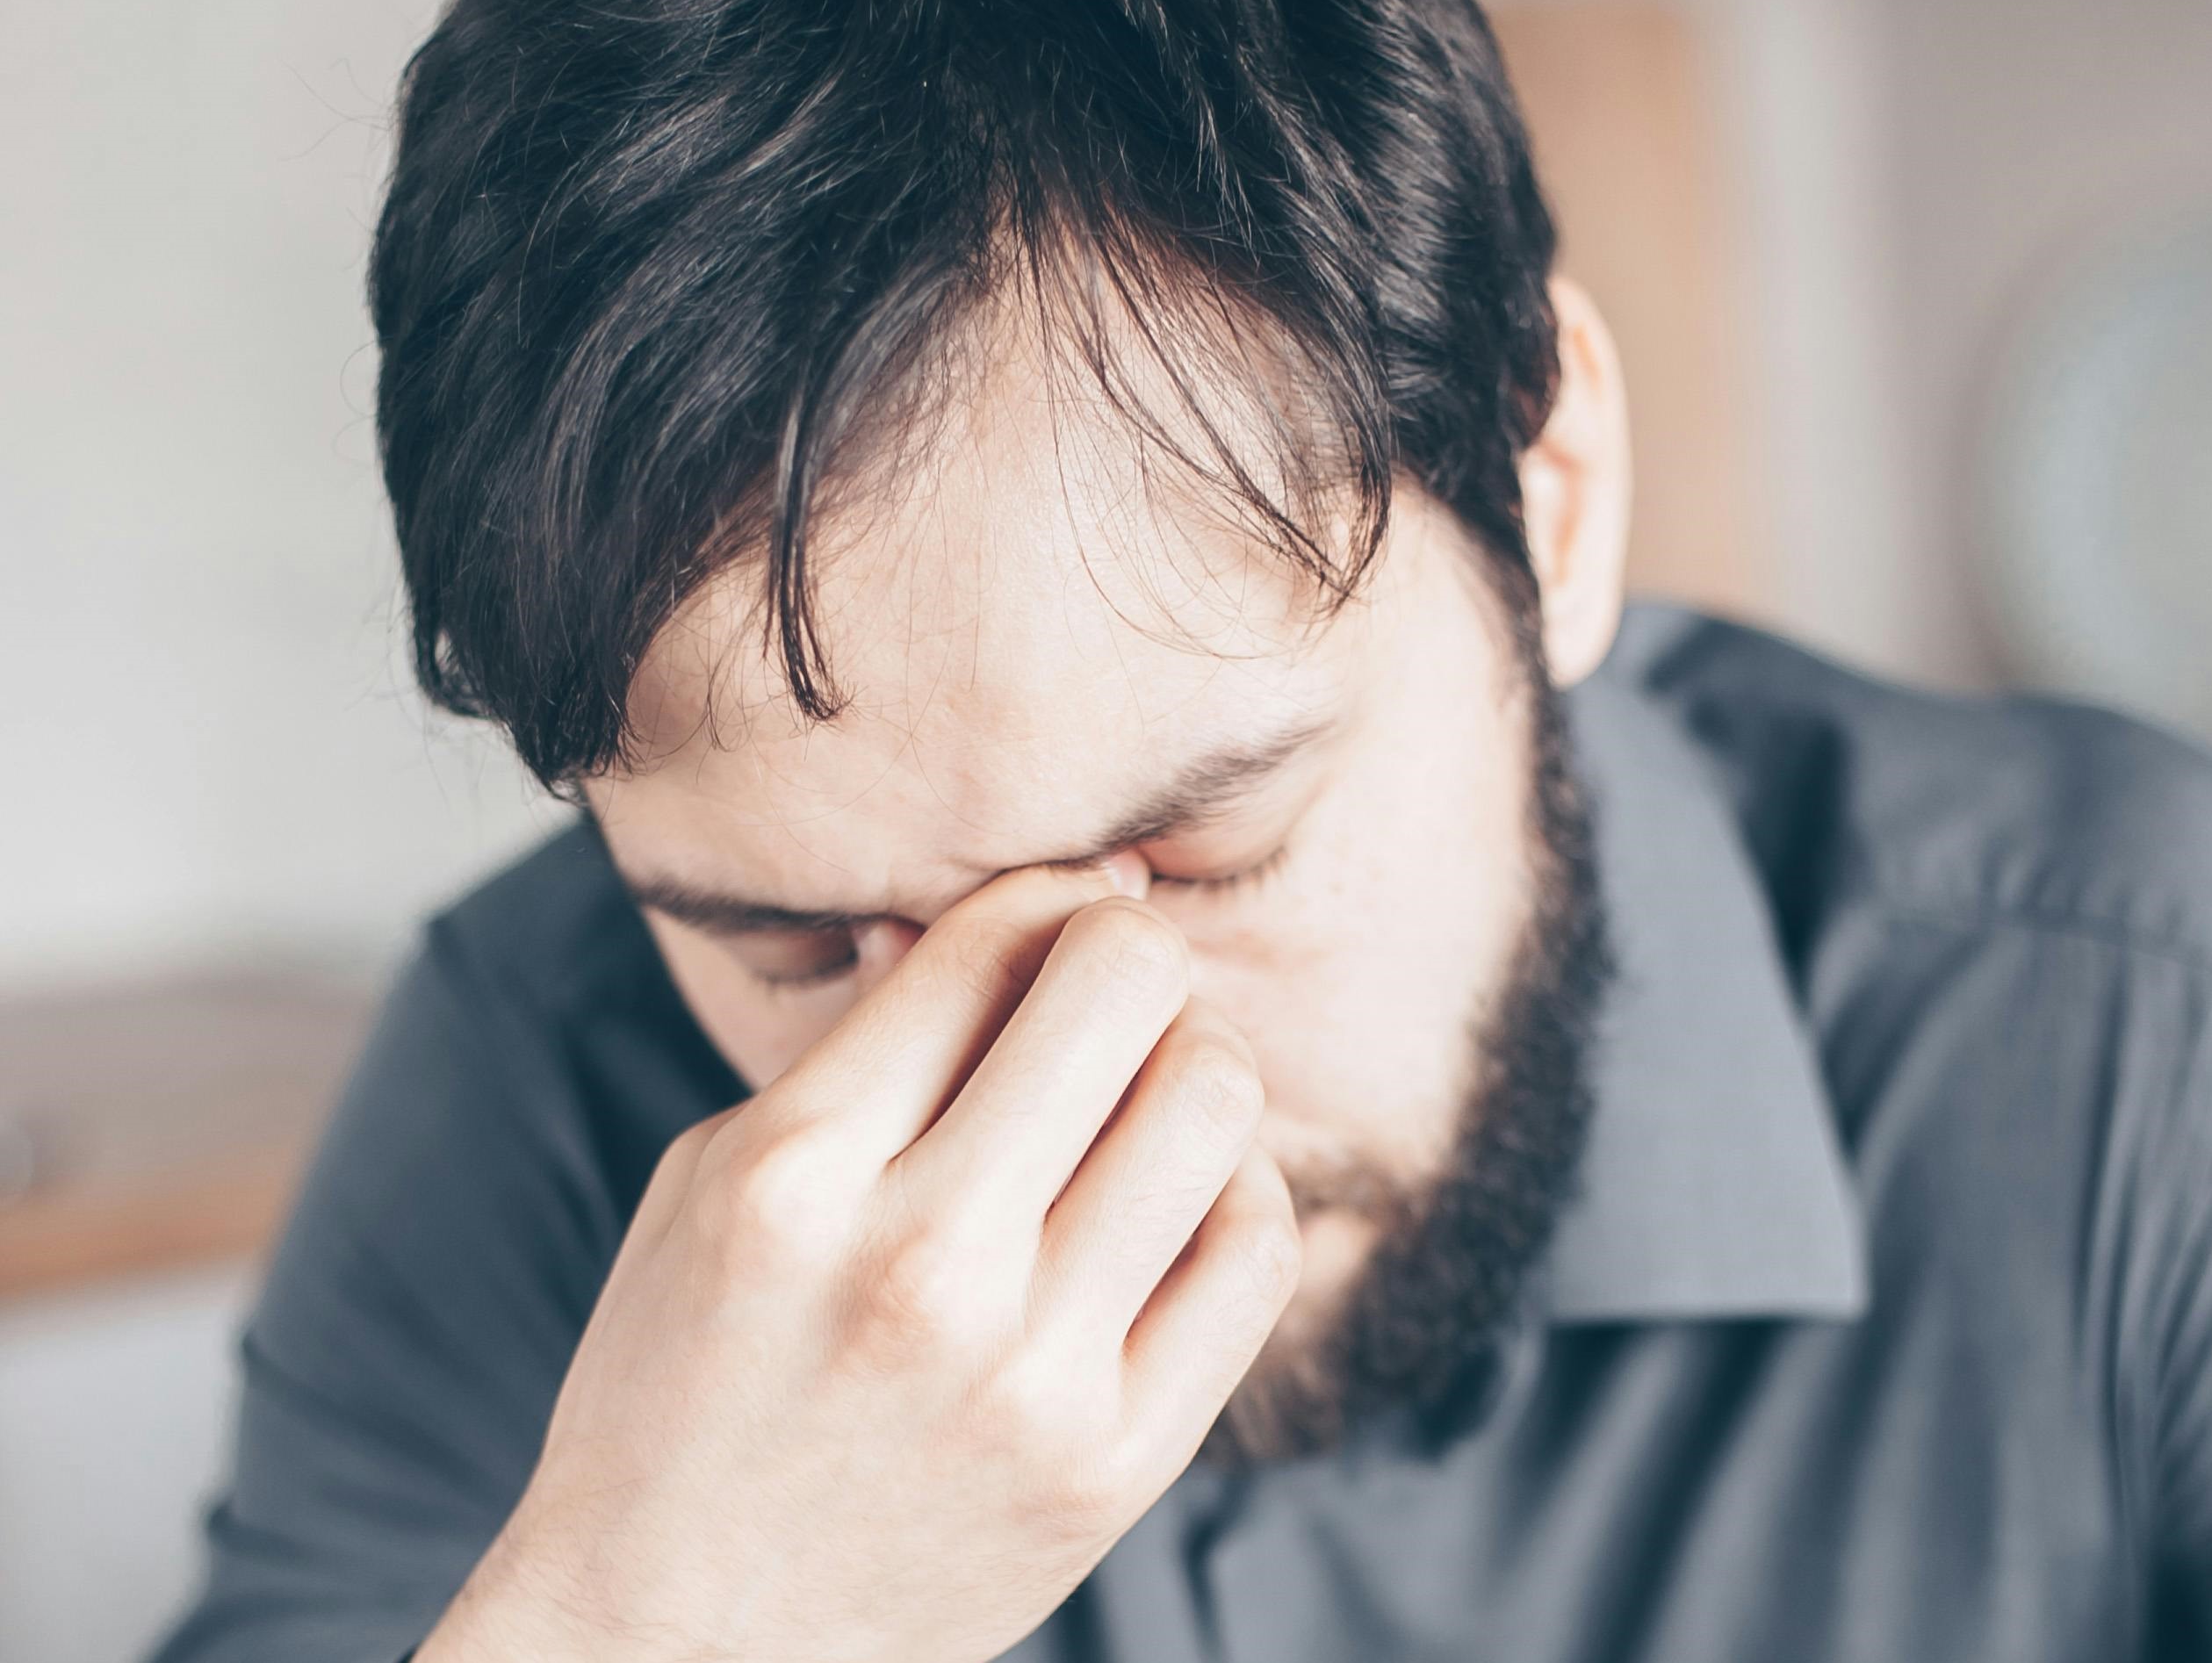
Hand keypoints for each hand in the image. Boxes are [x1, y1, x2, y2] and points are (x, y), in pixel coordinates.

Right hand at [418, 860, 1300, 1662]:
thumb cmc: (685, 1385)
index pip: (988, 941)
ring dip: (1190, 1062)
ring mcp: (1034, 1374)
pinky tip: (1173, 1204)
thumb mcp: (713, 1183)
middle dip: (1129, 951)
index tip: (1055, 912)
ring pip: (1215, 1101)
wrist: (685, 1648)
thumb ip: (862, 1043)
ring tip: (1142, 1098)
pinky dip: (1235, 1190)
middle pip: (1126, 988)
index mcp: (797, 1174)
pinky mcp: (1117, 1464)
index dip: (1044, 894)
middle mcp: (925, 1264)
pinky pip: (1256, 1250)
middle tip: (1109, 991)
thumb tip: (1021, 905)